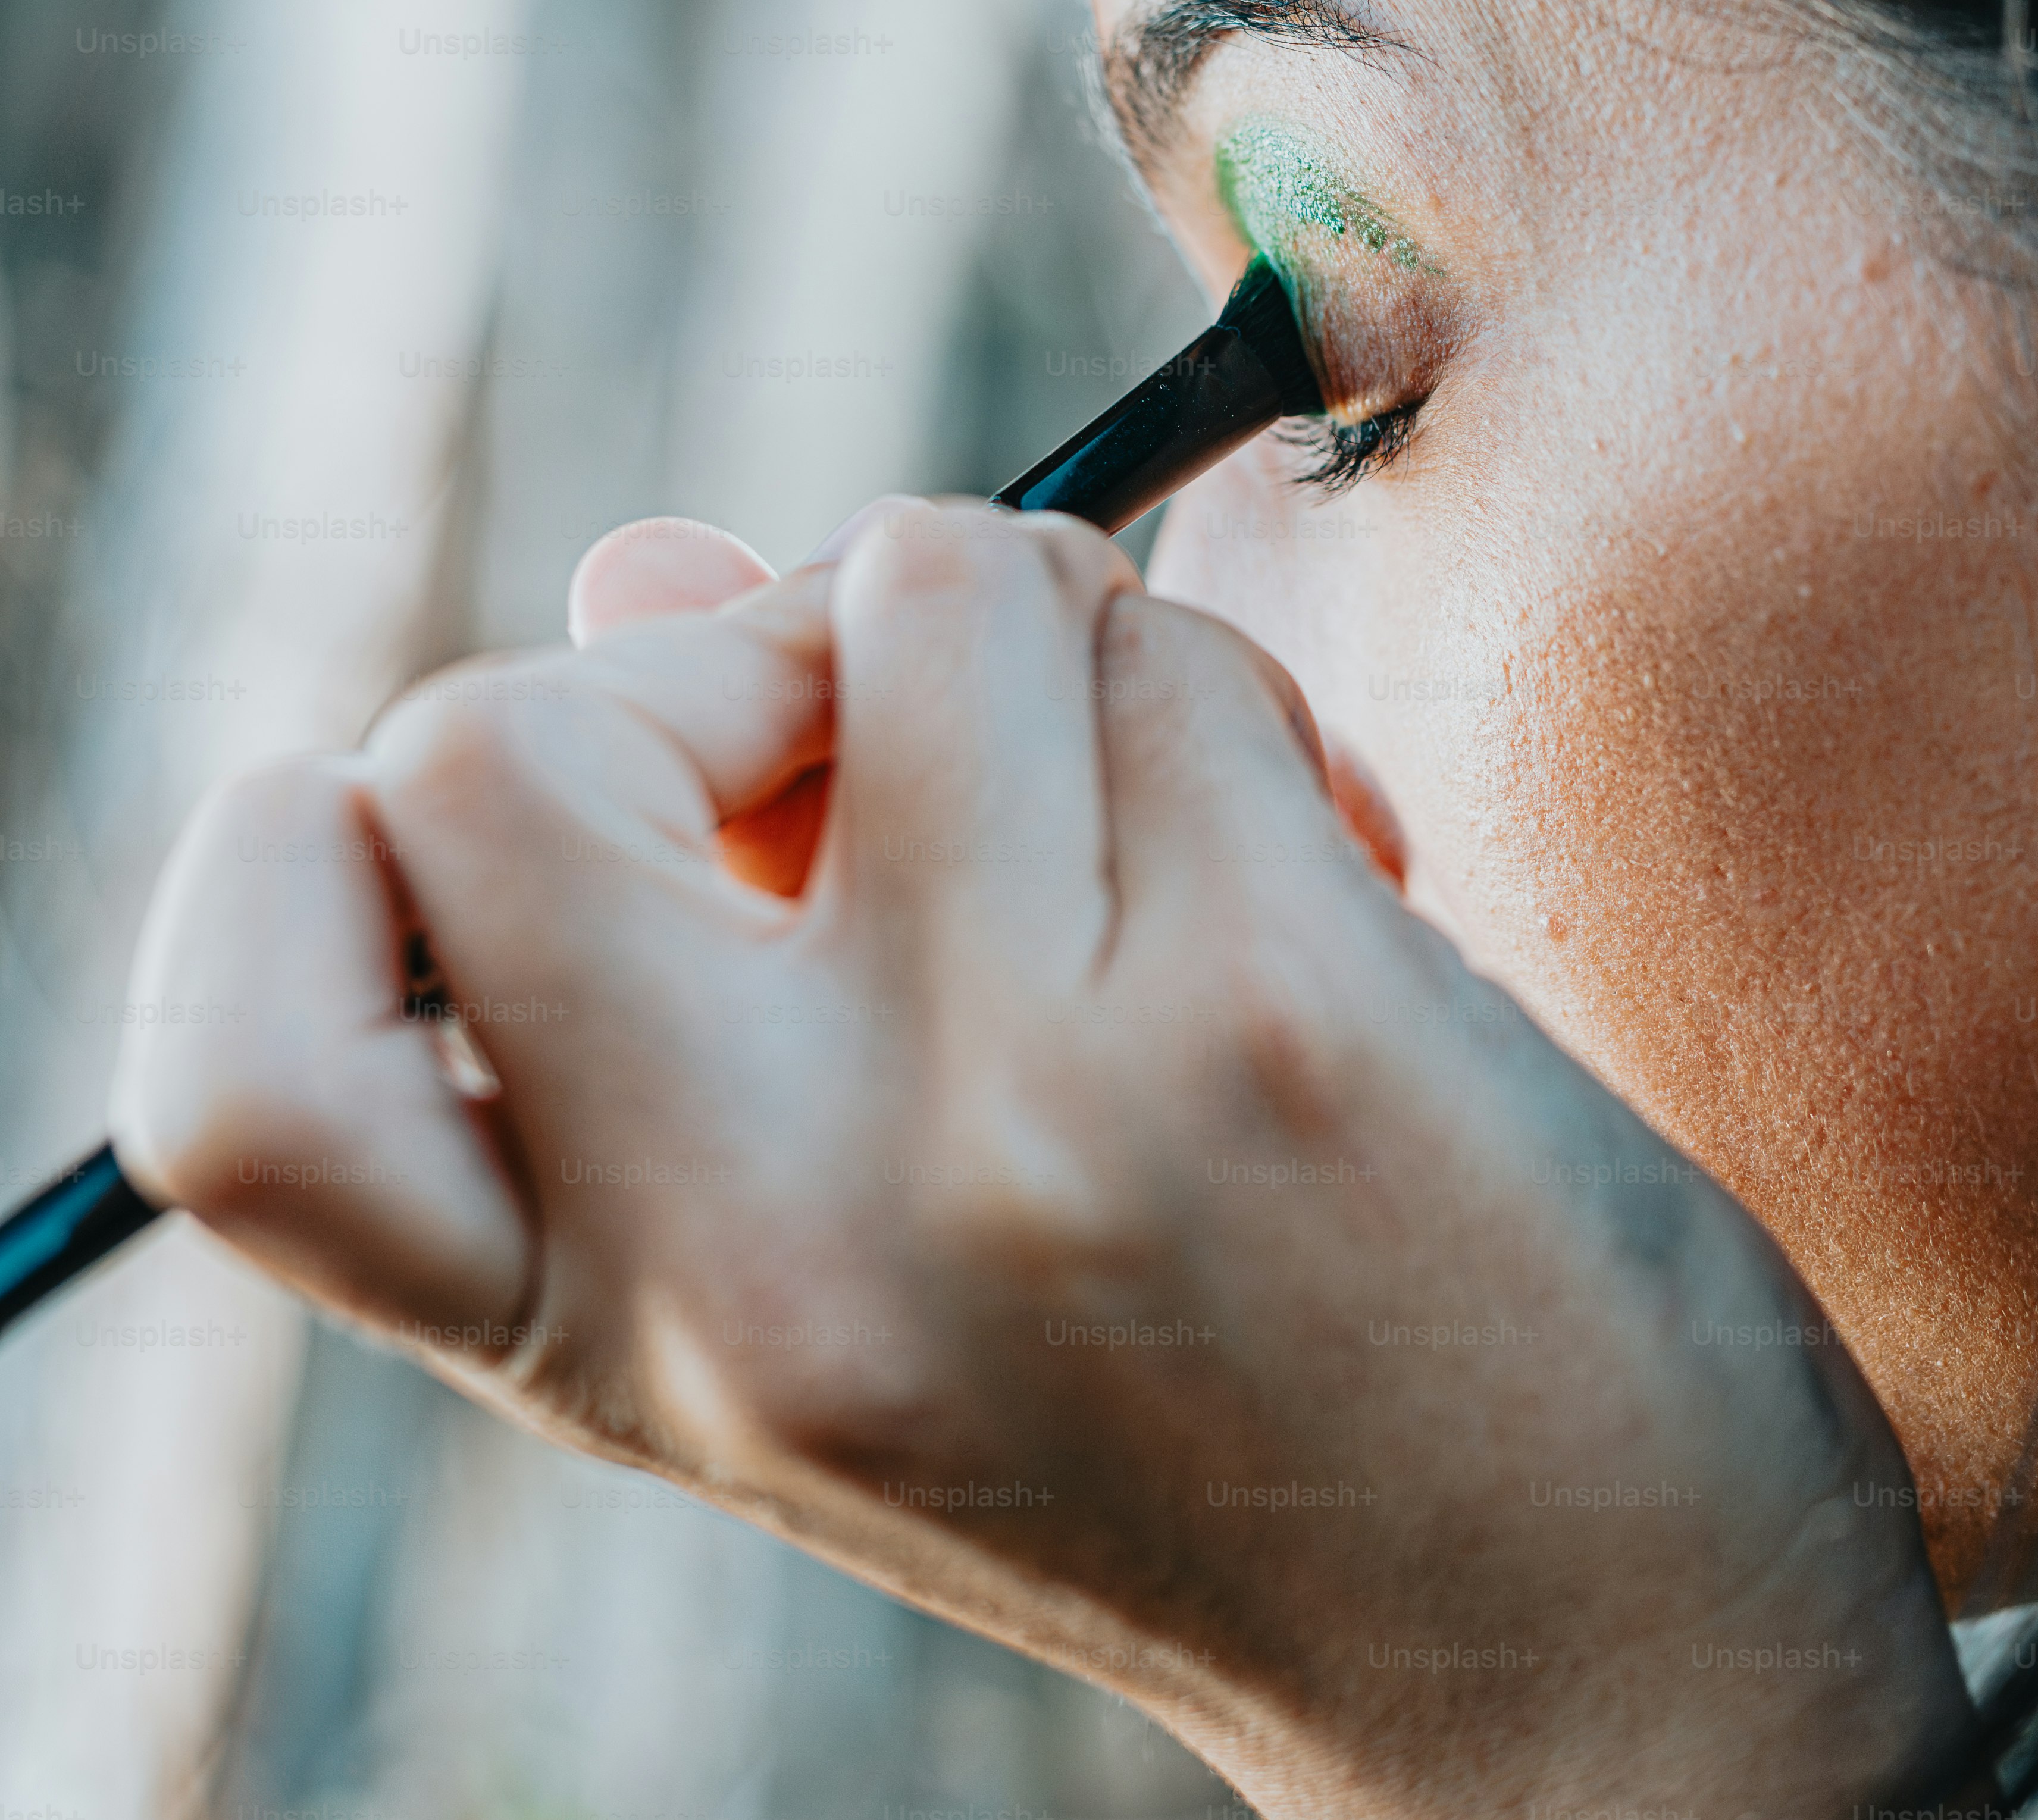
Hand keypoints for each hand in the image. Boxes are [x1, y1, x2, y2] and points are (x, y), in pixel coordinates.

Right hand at [108, 500, 1970, 1818]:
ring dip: (1055, 627)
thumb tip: (644, 565)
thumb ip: (726, 926)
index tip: (565, 829)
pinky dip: (1239, 698)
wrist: (1588, 1677)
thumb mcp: (902, 1259)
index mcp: (636, 1342)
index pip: (244, 1091)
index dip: (296, 869)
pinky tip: (1347, 859)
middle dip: (709, 654)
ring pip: (927, 584)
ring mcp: (1018, 1120)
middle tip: (909, 752)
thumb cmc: (1235, 1421)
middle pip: (492, 746)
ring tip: (1183, 796)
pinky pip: (1173, 648)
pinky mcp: (1276, 1019)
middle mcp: (773, 1245)